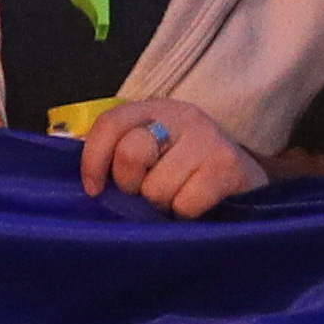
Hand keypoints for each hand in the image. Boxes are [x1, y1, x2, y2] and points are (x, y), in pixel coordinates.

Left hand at [76, 97, 266, 217]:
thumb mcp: (153, 152)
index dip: (93, 159)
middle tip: (148, 194)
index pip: (111, 123)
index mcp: (156, 108)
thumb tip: (75, 166)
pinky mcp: (229, 167)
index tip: (94, 189)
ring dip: (162, 206)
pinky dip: (185, 216)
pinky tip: (198, 207)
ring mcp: (209, 139)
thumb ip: (117, 152)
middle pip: (131, 154)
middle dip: (132, 186)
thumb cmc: (188, 172)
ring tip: (178, 198)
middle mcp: (183, 116)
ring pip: (157, 188)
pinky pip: (185, 204)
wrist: (247, 184)